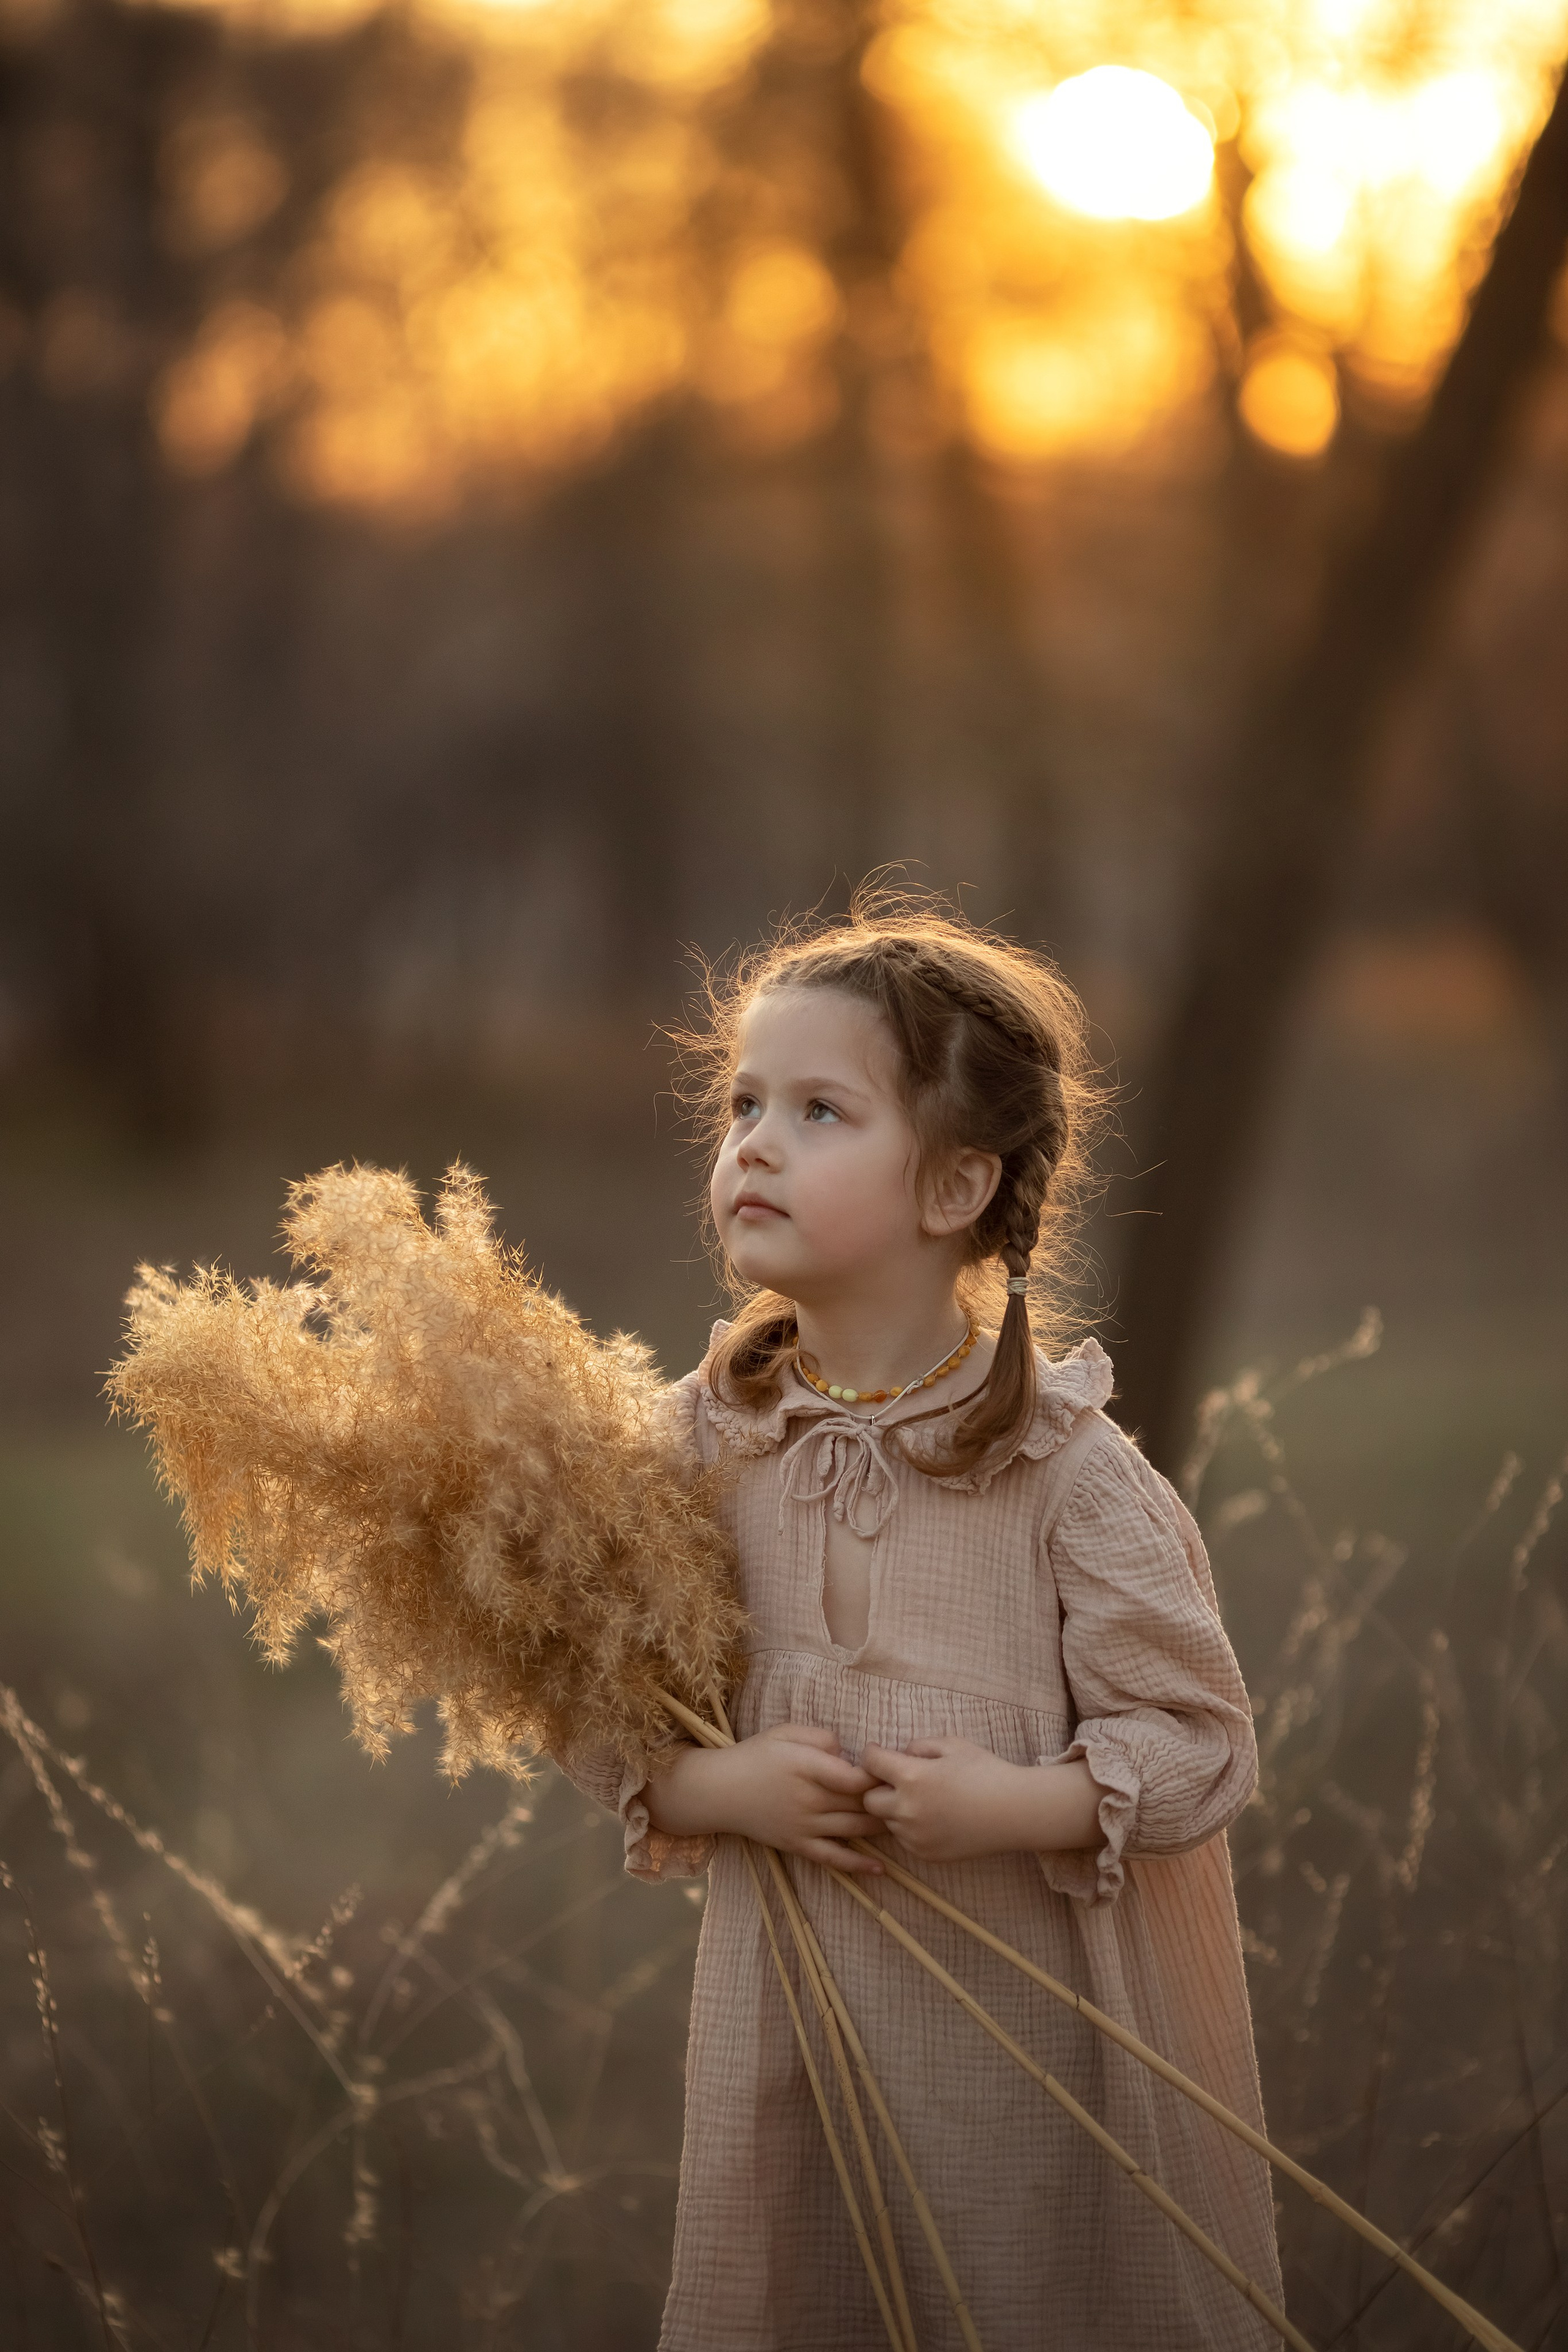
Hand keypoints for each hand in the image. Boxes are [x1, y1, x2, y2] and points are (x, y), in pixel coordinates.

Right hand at [646, 1723, 884, 1874]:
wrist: (721, 1791)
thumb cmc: (757, 1755)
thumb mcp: (786, 1733)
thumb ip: (822, 1738)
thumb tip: (850, 1753)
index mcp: (807, 1767)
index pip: (855, 1776)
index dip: (881, 1775)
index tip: (896, 1770)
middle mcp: (808, 1799)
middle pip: (859, 1803)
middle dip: (888, 1800)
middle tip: (911, 1797)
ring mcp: (804, 1826)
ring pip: (853, 1830)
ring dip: (881, 1828)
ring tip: (904, 1822)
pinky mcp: (798, 1845)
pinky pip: (833, 1858)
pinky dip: (858, 1864)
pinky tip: (881, 1867)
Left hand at [860, 1737, 1103, 1864]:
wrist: (1015, 1811)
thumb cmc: (986, 1771)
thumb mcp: (952, 1745)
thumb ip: (918, 1746)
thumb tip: (898, 1754)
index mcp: (912, 1778)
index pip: (870, 1763)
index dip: (873, 1754)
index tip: (880, 1753)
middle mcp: (908, 1810)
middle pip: (869, 1799)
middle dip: (879, 1787)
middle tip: (900, 1780)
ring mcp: (915, 1836)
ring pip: (887, 1820)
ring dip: (896, 1808)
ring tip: (925, 1799)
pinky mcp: (926, 1854)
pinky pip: (905, 1839)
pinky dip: (911, 1827)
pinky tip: (935, 1817)